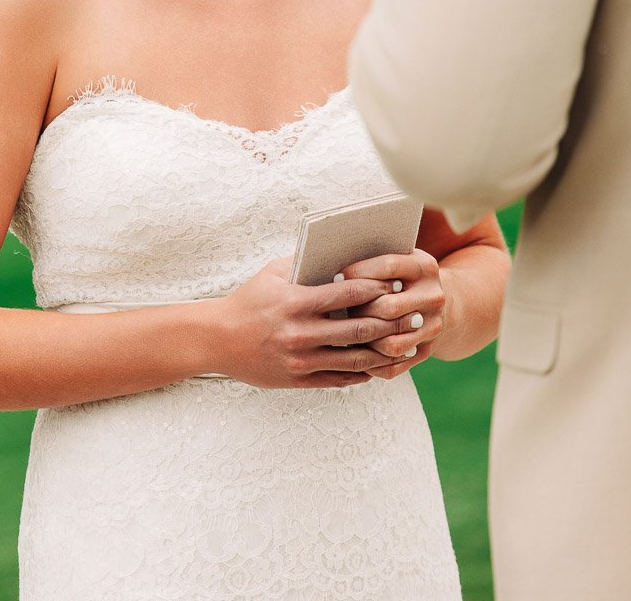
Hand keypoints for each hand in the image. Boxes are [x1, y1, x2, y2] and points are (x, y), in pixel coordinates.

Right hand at [209, 256, 428, 389]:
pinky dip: (361, 373)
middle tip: (413, 316)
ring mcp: (300, 360)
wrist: (217, 339)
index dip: (376, 288)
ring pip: (354, 359)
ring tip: (403, 345)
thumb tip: (340, 251)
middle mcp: (300, 332)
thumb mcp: (273, 274)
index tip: (395, 284)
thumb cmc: (248, 300)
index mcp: (296, 302)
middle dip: (390, 322)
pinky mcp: (297, 380)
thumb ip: (306, 264)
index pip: (348, 293)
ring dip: (383, 352)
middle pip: (359, 329)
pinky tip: (376, 365)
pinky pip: (338, 379)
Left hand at [341, 249, 445, 380]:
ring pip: (391, 343)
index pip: (388, 267)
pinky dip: (370, 364)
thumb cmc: (405, 278)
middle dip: (359, 310)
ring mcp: (433, 326)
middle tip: (339, 309)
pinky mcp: (428, 350)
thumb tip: (335, 273)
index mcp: (425, 267)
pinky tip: (354, 354)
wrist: (446, 302)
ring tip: (346, 333)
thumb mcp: (400, 261)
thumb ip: (375, 262)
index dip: (358, 272)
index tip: (337, 278)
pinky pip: (394, 365)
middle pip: (389, 307)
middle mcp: (433, 297)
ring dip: (364, 341)